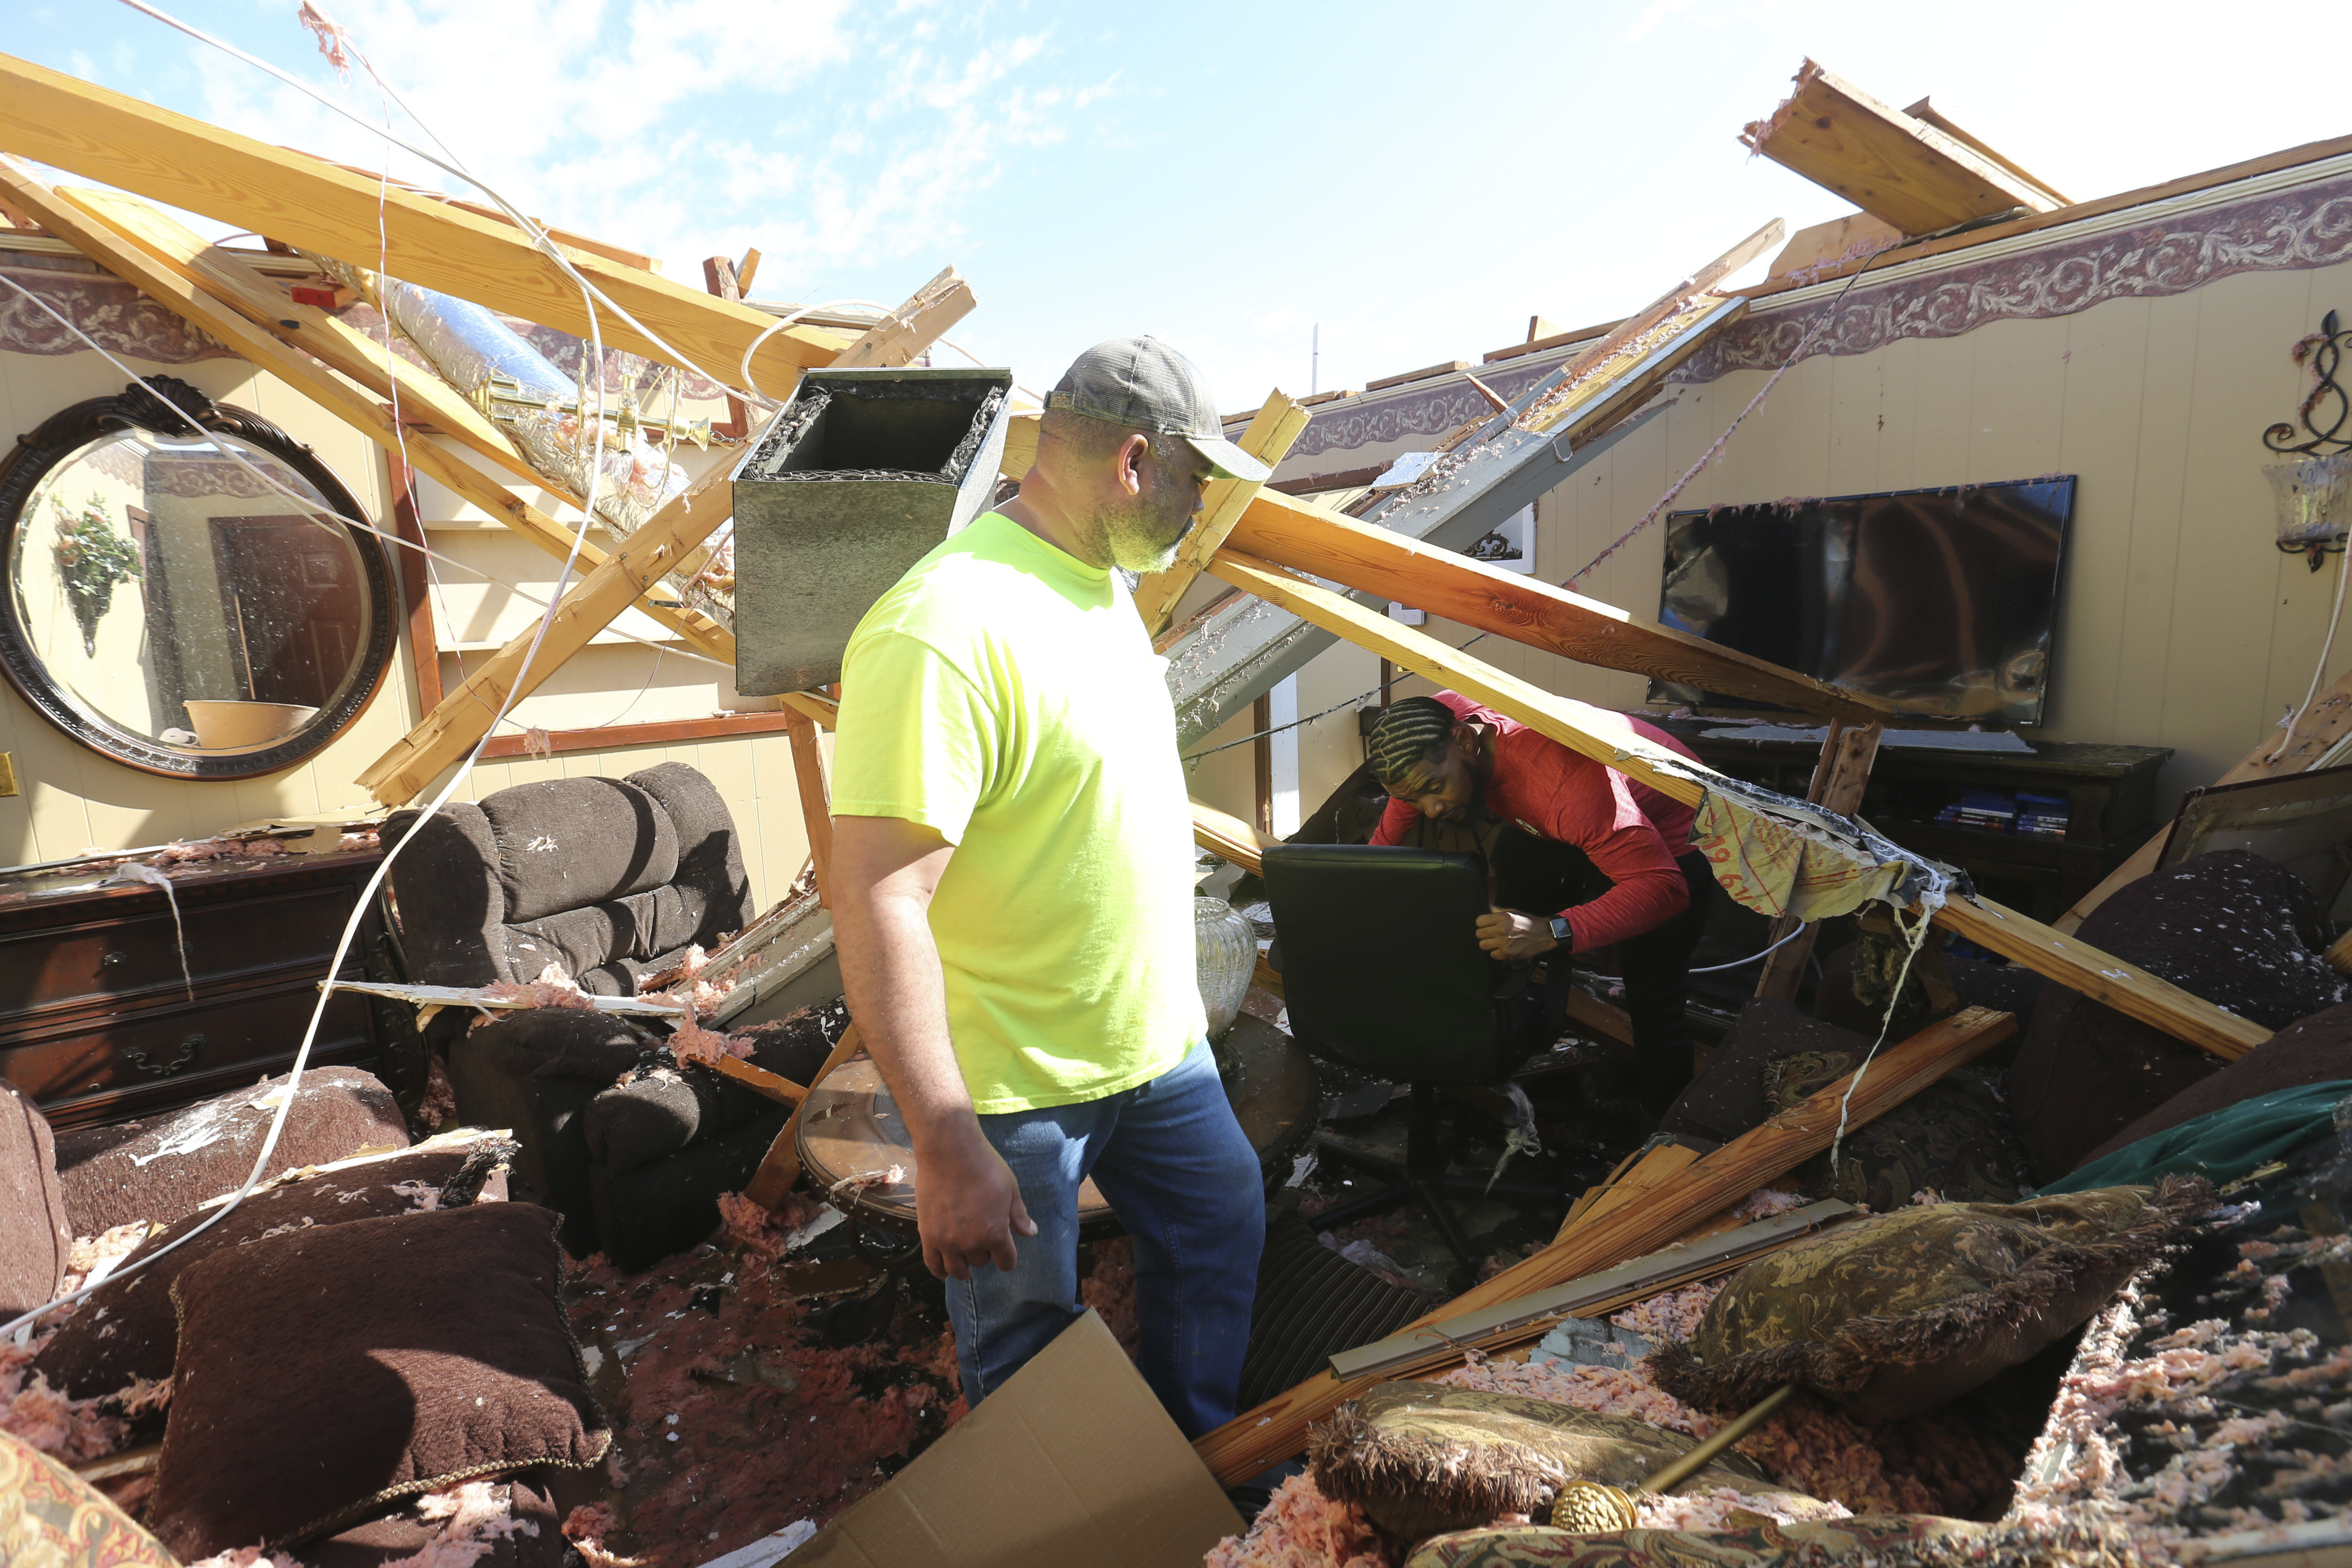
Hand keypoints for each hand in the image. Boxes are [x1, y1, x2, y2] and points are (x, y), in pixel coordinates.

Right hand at [911, 1123, 1037, 1280]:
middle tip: (982, 1241)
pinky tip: (943, 1271)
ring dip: (963, 1269)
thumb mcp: (1010, 1189)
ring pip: (956, 1269)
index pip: (1005, 1262)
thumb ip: (1018, 1215)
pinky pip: (932, 1263)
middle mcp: (971, 1243)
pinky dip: (939, 1271)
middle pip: (980, 1261)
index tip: (1005, 1255)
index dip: (1007, 1259)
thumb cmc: (985, 1167)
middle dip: (984, 1254)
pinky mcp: (927, 1235)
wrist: (950, 1152)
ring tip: (964, 1266)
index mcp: (995, 1234)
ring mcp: (947, 1241)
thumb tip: (1030, 1233)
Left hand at [1477, 908, 1559, 960]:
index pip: (1479, 921)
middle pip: (1479, 934)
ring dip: (1489, 944)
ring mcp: (1504, 943)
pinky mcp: (1507, 954)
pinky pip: (1492, 955)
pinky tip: (1503, 948)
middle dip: (1484, 934)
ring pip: (1483, 945)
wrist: (1544, 934)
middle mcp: (1501, 930)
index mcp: (1502, 918)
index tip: (1487, 925)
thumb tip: (1488, 907)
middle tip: (1491, 934)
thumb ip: (1498, 910)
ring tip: (1496, 942)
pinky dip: (1497, 953)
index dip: (1482, 923)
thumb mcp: (1514, 912)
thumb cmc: (1529, 922)